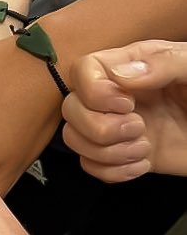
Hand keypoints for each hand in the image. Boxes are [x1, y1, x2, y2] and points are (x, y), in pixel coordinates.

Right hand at [63, 41, 186, 181]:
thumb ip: (163, 63)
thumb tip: (121, 75)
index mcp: (134, 65)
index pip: (83, 70)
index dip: (92, 91)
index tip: (125, 103)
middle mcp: (121, 96)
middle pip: (71, 109)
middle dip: (98, 126)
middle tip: (138, 127)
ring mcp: (123, 127)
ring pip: (76, 140)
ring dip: (105, 151)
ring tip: (142, 148)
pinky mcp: (130, 156)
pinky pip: (95, 167)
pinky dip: (113, 171)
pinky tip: (141, 164)